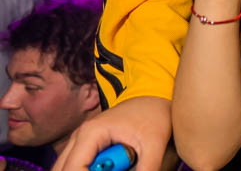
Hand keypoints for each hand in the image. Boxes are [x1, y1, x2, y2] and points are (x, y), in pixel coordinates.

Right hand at [53, 96, 170, 170]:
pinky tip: (113, 167)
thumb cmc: (153, 116)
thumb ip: (146, 169)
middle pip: (63, 170)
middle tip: (115, 170)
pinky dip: (89, 170)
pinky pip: (78, 166)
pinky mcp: (85, 148)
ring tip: (117, 166)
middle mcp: (78, 137)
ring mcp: (79, 142)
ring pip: (67, 168)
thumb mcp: (154, 145)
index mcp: (91, 133)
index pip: (74, 169)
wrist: (153, 99)